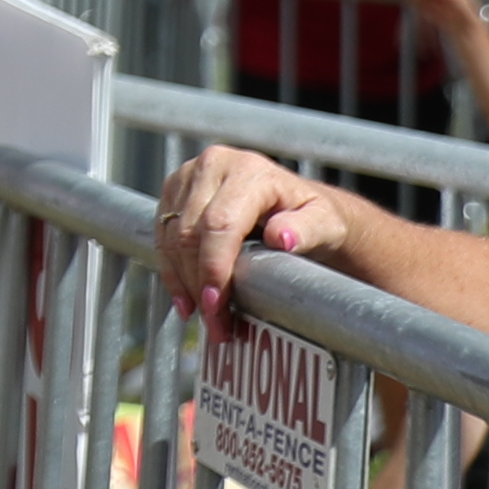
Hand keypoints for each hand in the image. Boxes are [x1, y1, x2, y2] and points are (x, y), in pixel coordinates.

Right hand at [155, 145, 349, 313]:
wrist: (301, 206)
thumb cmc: (317, 218)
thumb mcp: (326, 224)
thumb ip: (308, 229)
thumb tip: (284, 238)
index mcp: (249, 172)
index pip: (219, 223)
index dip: (213, 267)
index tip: (217, 306)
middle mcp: (214, 165)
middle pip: (189, 231)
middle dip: (197, 282)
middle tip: (215, 323)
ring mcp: (190, 175)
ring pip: (171, 234)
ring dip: (181, 280)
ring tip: (203, 315)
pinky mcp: (175, 188)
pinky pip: (162, 232)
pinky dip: (171, 267)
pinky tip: (185, 294)